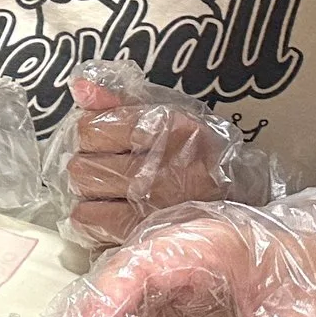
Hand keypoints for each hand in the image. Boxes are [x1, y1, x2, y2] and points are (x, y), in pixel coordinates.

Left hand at [62, 74, 237, 245]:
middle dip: (85, 163)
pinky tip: (106, 209)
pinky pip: (91, 220)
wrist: (236, 195)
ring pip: (84, 191)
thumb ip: (119, 100)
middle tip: (100, 165)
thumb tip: (80, 86)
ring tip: (104, 187)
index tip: (98, 138)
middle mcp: (160, 164)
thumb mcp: (166, 114)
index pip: (93, 128)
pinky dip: (90, 215)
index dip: (88, 133)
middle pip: (82, 163)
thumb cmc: (192, 150)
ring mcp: (153, 201)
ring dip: (87, 189)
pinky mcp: (145, 230)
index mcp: (167, 127)